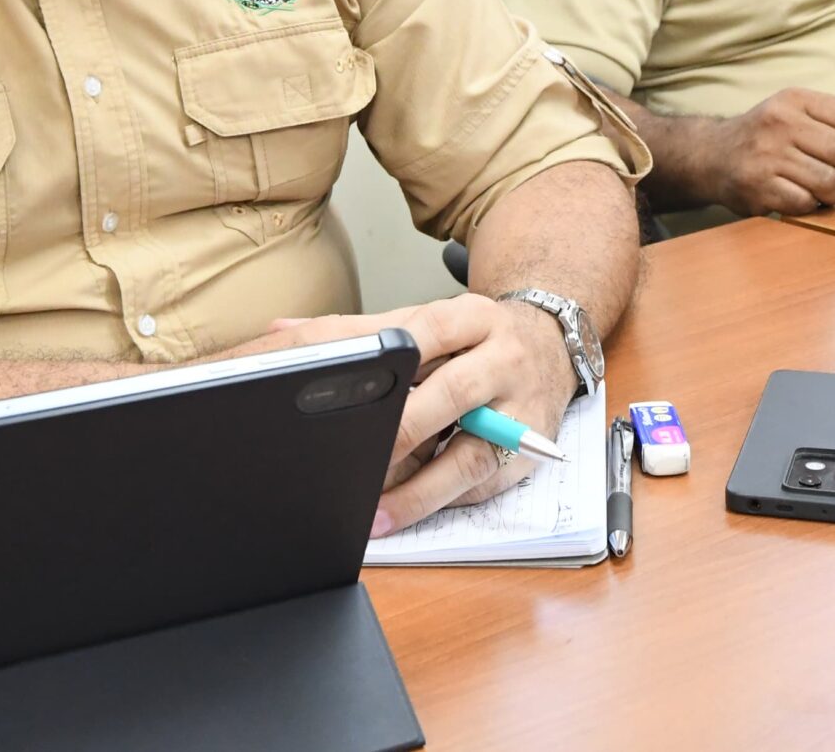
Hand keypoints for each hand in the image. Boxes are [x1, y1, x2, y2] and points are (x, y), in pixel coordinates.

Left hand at [263, 292, 576, 536]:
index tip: (339, 390)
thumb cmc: (475, 338)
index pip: (424, 332)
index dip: (381, 362)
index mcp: (473, 317)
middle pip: (450, 394)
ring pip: (469, 455)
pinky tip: (398, 516)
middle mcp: (503, 359)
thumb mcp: (430, 321)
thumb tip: (283, 332)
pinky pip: (476, 485)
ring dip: (417, 489)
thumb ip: (360, 330)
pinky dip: (434, 502)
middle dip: (400, 431)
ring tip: (371, 511)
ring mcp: (521, 411)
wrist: (551, 345)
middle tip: (353, 458)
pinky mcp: (526, 454)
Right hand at [706, 88, 834, 216]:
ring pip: (828, 181)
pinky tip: (801, 198)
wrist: (711, 156)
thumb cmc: (770, 138)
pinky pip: (805, 202)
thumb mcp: (807, 121)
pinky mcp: (756, 186)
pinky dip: (811, 206)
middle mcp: (778, 122)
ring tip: (825, 190)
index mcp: (794, 100)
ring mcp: (765, 155)